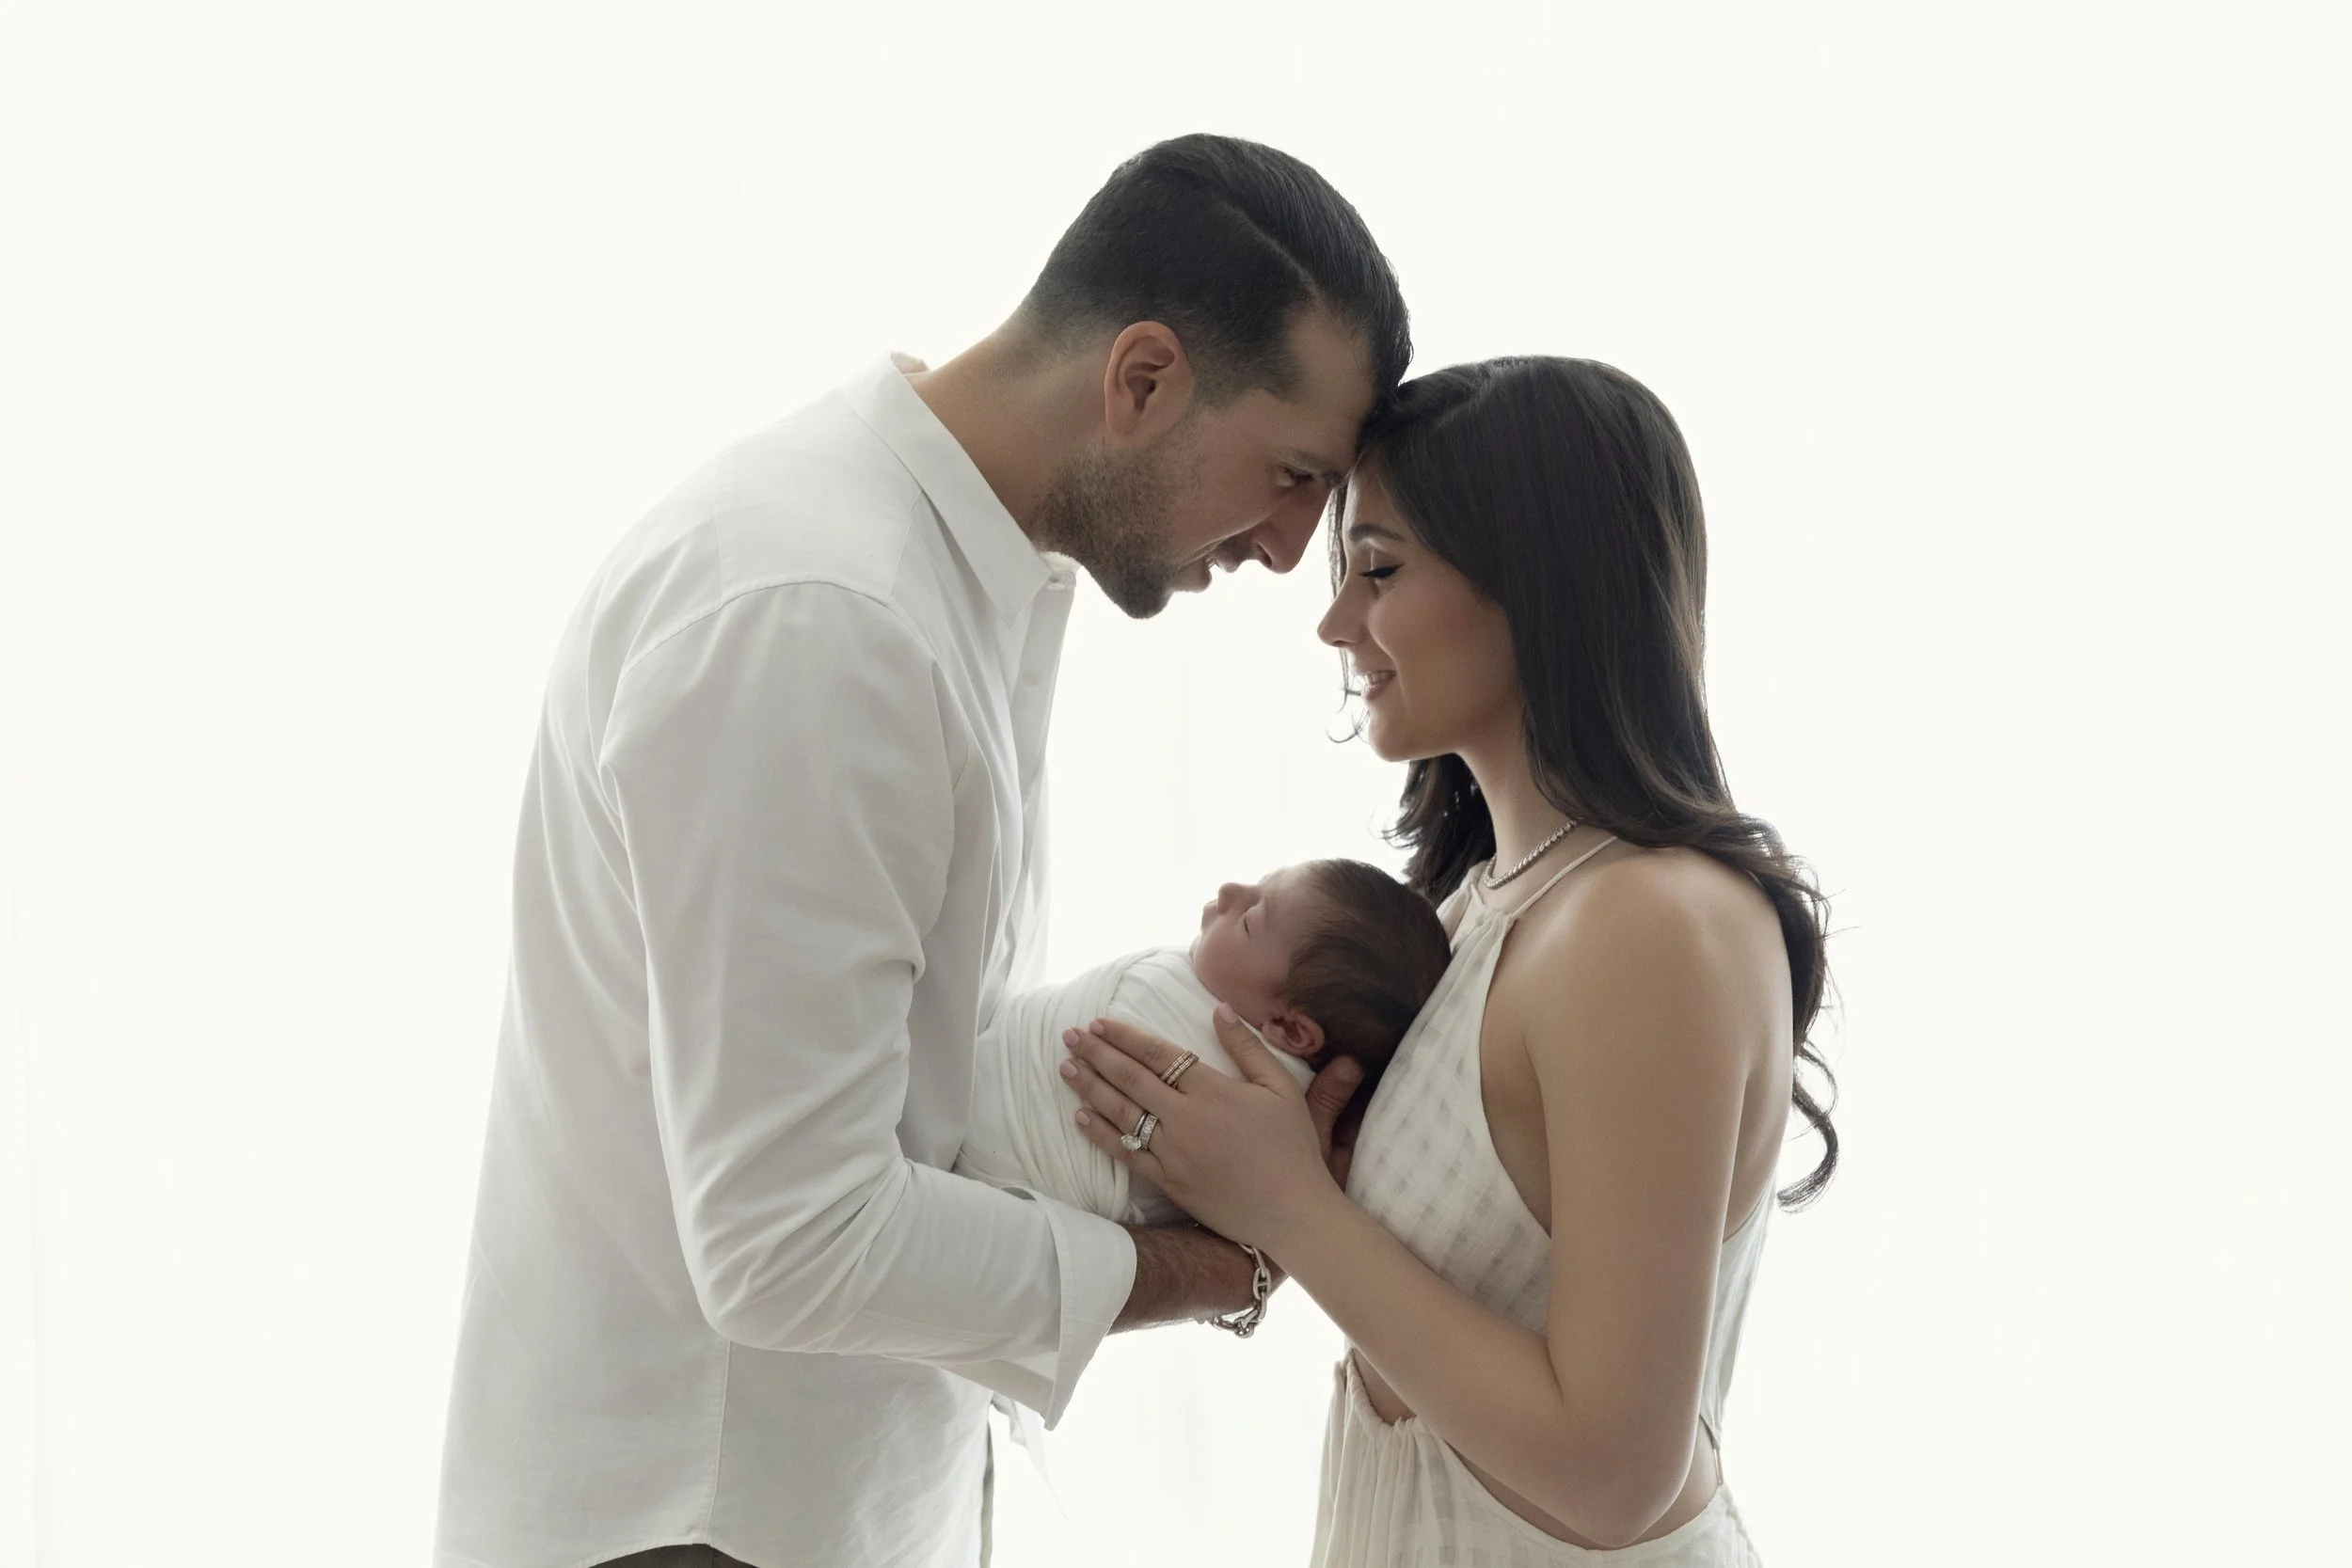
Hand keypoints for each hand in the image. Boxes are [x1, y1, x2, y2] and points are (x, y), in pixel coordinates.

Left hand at [1061, 1006, 1359, 1254]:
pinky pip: (1127, 1155)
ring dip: (1090, 1088)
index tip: (1099, 1022)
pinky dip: (1101, 1135)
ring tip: (1066, 1068)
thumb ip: (1248, 1047)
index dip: (1126, 1037)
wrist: (1292, 1213)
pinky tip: (1081, 1118)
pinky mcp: (1169, 1182)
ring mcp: (1173, 1153)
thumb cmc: (1293, 1148)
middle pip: (1131, 1079)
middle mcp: (1186, 1119)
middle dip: (1097, 1054)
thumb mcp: (1281, 1089)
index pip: (1158, 1055)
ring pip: (1122, 1113)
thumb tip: (1220, 1009)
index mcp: (1213, 1090)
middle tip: (1069, 1035)